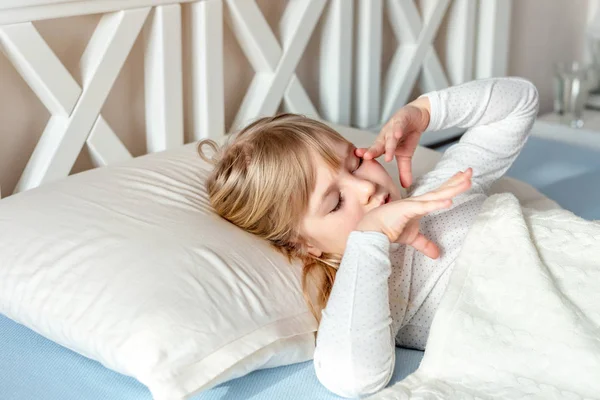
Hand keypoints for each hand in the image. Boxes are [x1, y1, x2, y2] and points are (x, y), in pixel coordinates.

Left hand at [355, 97, 430, 187]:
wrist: (417, 117)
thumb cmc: (407, 136)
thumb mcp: (406, 155)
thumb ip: (404, 170)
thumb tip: (406, 186)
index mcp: (384, 144)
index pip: (374, 152)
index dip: (367, 157)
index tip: (356, 164)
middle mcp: (386, 136)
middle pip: (378, 145)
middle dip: (372, 151)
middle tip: (366, 157)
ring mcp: (393, 127)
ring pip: (390, 137)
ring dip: (389, 145)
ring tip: (388, 155)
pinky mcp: (402, 120)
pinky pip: (399, 125)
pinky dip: (398, 130)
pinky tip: (397, 135)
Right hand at [356, 169, 471, 258]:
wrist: (372, 232)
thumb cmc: (389, 230)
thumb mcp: (412, 238)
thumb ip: (425, 244)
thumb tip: (437, 254)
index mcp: (420, 205)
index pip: (439, 193)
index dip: (452, 184)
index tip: (464, 176)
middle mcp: (418, 201)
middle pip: (441, 189)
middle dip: (457, 180)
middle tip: (471, 171)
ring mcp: (413, 204)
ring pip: (436, 195)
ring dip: (452, 188)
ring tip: (466, 180)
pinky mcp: (407, 210)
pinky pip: (424, 206)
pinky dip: (436, 204)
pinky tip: (449, 200)